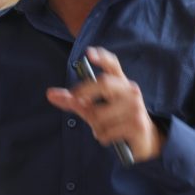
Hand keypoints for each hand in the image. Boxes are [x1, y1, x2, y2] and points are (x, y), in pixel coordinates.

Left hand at [45, 46, 164, 162]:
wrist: (145, 141)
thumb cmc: (116, 121)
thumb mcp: (95, 109)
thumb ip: (74, 101)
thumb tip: (50, 94)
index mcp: (120, 83)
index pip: (113, 65)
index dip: (102, 57)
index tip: (89, 52)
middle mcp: (130, 91)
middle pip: (103, 83)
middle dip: (85, 91)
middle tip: (74, 99)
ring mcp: (135, 107)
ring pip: (99, 114)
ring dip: (95, 126)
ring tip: (105, 129)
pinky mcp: (137, 124)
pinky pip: (106, 131)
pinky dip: (102, 137)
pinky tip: (113, 137)